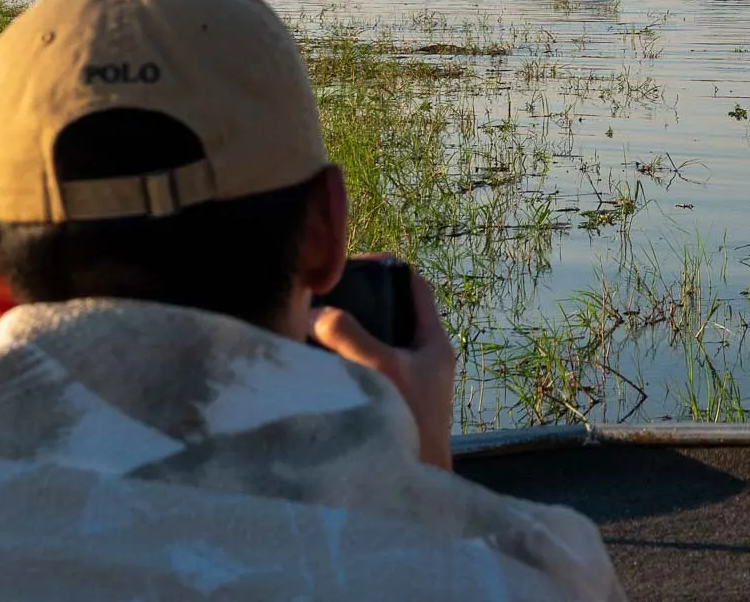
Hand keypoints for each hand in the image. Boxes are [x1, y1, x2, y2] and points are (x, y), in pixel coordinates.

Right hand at [313, 257, 456, 470]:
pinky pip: (369, 371)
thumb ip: (348, 335)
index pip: (415, 286)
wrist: (416, 485)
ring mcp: (411, 383)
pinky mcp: (395, 405)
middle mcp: (426, 359)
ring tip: (315, 328)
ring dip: (351, 335)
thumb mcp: (377, 369)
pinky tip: (321, 367)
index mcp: (434, 342)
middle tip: (326, 298)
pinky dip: (348, 363)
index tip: (352, 264)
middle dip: (362, 303)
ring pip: (379, 343)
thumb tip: (317, 311)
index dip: (388, 267)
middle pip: (393, 314)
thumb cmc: (407, 422)